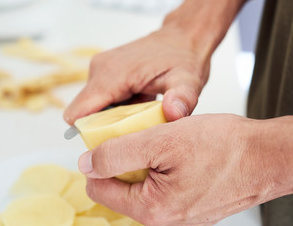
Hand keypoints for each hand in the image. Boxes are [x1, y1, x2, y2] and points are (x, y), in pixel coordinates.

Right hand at [63, 22, 210, 124]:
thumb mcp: (188, 80)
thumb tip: (173, 112)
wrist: (183, 36)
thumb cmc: (183, 56)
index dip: (88, 134)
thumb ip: (182, 98)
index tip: (109, 147)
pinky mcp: (105, 71)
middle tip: (131, 136)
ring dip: (108, 120)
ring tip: (137, 121)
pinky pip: (99, 99)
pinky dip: (113, 110)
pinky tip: (136, 109)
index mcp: (111, 74)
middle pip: (83, 113)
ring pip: (90, 108)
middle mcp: (99, 69)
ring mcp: (100, 69)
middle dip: (101, 129)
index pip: (78, 112)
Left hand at [77, 114, 290, 225]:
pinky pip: (163, 184)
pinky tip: (176, 151)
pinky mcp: (190, 204)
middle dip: (125, 158)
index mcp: (151, 209)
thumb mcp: (160, 141)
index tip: (110, 139)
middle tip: (142, 135)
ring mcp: (178, 213)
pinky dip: (162, 165)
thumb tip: (86, 164)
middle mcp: (163, 218)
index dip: (98, 160)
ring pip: (143, 182)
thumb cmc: (223, 147)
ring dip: (145, 159)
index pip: (99, 188)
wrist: (267, 155)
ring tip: (163, 141)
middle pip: (121, 185)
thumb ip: (117, 154)